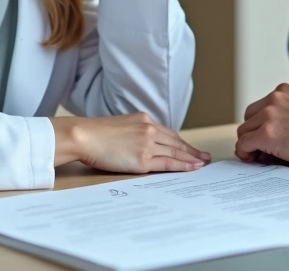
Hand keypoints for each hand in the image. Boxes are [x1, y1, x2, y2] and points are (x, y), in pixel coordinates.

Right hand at [52, 113, 210, 173]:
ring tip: (202, 164)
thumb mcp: (119, 126)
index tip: (192, 148)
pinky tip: (192, 168)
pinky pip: (168, 163)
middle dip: (192, 150)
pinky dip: (183, 166)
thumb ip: (133, 133)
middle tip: (205, 157)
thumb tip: (140, 144)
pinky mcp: (142, 159)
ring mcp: (147, 144)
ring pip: (176, 153)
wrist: (83, 136)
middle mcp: (149, 129)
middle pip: (176, 142)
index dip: (182, 142)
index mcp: (143, 119)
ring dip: (191, 159)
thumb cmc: (95, 134)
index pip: (168, 133)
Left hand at [234, 84, 288, 168]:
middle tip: (264, 149)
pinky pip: (244, 145)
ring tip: (264, 155)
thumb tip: (265, 131)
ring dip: (251, 144)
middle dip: (254, 133)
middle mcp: (274, 99)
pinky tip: (256, 159)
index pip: (259, 108)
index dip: (260, 126)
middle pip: (248, 118)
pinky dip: (246, 153)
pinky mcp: (266, 133)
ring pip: (244, 132)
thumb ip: (284, 113)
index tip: (268, 138)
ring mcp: (269, 115)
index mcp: (283, 91)